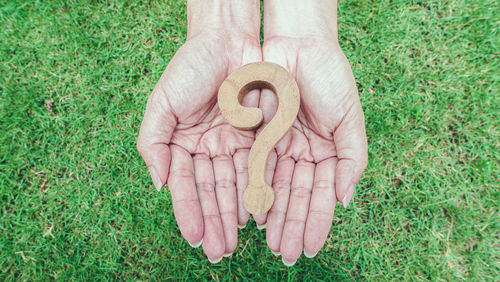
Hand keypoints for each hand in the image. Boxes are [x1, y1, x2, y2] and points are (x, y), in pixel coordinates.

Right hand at [137, 1, 260, 261]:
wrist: (226, 41)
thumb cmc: (190, 68)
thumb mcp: (161, 103)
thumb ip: (153, 143)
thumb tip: (156, 183)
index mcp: (182, 144)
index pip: (184, 185)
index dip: (188, 212)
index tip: (195, 237)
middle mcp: (207, 149)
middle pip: (210, 192)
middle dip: (214, 223)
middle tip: (219, 252)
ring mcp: (232, 144)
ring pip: (233, 186)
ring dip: (233, 215)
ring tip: (235, 243)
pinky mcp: (257, 137)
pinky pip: (257, 169)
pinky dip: (255, 191)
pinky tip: (255, 215)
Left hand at [258, 0, 367, 264]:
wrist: (298, 46)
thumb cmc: (330, 78)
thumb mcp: (350, 119)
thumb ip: (352, 160)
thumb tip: (346, 201)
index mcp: (327, 152)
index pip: (321, 195)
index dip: (316, 221)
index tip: (310, 247)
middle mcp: (302, 154)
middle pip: (296, 196)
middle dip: (292, 226)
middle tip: (286, 255)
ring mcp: (280, 146)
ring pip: (275, 188)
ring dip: (274, 216)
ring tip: (270, 244)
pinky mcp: (257, 136)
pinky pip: (255, 168)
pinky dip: (256, 191)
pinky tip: (255, 214)